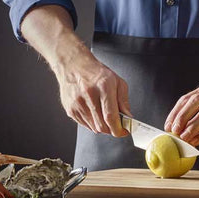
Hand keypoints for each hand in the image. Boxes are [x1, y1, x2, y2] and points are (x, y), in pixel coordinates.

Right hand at [19, 4, 130, 136]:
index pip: (111, 117)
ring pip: (93, 128)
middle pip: (102, 126)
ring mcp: (77, 103)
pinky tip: (93, 112)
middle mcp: (89, 95)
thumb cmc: (96, 72)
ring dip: (102, 127)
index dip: (118, 129)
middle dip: (112, 130)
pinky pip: (85, 125)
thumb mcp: (117, 81)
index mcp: (103, 86)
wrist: (73, 65)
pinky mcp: (70, 109)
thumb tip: (128, 117)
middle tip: (116, 125)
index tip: (123, 132)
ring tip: (104, 114)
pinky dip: (92, 123)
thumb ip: (124, 101)